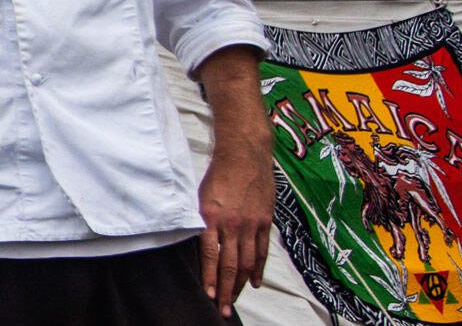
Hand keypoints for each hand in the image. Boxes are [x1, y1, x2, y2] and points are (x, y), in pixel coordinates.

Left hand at [194, 44, 273, 317]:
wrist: (245, 151)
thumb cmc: (218, 172)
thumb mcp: (201, 196)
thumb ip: (200, 220)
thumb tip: (197, 244)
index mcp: (213, 217)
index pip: (210, 255)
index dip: (209, 277)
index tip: (207, 294)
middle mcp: (234, 223)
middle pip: (231, 265)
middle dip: (226, 290)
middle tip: (222, 309)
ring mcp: (252, 223)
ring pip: (248, 261)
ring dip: (241, 284)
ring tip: (235, 299)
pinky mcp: (265, 220)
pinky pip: (262, 250)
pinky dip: (259, 268)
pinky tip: (255, 282)